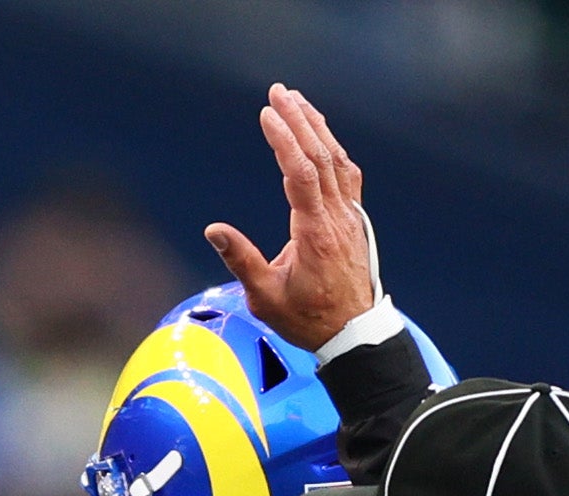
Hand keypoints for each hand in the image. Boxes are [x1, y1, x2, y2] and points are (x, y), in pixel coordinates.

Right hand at [202, 85, 382, 353]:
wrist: (353, 331)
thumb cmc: (307, 319)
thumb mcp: (265, 297)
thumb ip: (241, 260)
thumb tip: (214, 230)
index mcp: (315, 233)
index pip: (299, 173)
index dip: (284, 140)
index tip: (267, 114)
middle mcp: (337, 217)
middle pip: (319, 156)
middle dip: (299, 120)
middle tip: (279, 92)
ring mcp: (350, 215)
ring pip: (336, 160)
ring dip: (317, 127)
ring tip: (297, 101)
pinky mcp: (354, 218)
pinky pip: (345, 173)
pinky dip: (331, 147)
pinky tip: (321, 135)